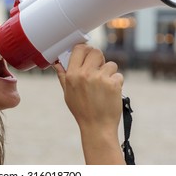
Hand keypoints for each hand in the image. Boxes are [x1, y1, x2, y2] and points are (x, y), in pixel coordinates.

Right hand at [52, 44, 124, 163]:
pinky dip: (117, 83)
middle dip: (99, 59)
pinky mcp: (113, 83)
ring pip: (110, 64)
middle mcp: (85, 74)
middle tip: (99, 68)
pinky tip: (111, 93)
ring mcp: (100, 78)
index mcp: (72, 74)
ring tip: (105, 86)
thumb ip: (63, 76)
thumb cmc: (82, 111)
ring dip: (110, 73)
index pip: (79, 49)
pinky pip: (118, 75)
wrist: (97, 126)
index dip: (85, 49)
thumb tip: (57, 63)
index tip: (88, 53)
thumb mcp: (67, 93)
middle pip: (96, 52)